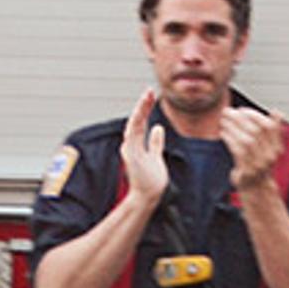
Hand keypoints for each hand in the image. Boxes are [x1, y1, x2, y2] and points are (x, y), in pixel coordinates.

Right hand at [118, 91, 171, 205]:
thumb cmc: (151, 181)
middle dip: (143, 105)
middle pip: (136, 120)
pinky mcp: (131, 154)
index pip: (141, 122)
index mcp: (136, 144)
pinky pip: (133, 134)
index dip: (145, 108)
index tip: (151, 95)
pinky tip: (142, 111)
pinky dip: (136, 122)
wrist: (147, 196)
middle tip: (149, 91)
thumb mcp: (155, 156)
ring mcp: (130, 148)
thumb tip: (158, 128)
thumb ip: (155, 142)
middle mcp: (131, 144)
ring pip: (134, 124)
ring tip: (147, 96)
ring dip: (140, 109)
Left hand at [220, 106, 284, 193]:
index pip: (268, 127)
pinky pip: (237, 150)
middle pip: (255, 132)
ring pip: (246, 140)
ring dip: (232, 128)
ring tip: (224, 120)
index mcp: (276, 148)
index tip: (243, 110)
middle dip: (240, 119)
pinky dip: (229, 139)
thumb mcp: (271, 147)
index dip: (255, 116)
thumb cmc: (261, 163)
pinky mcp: (246, 170)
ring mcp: (258, 164)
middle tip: (229, 112)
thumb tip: (277, 112)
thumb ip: (274, 130)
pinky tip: (223, 133)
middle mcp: (269, 156)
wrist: (257, 188)